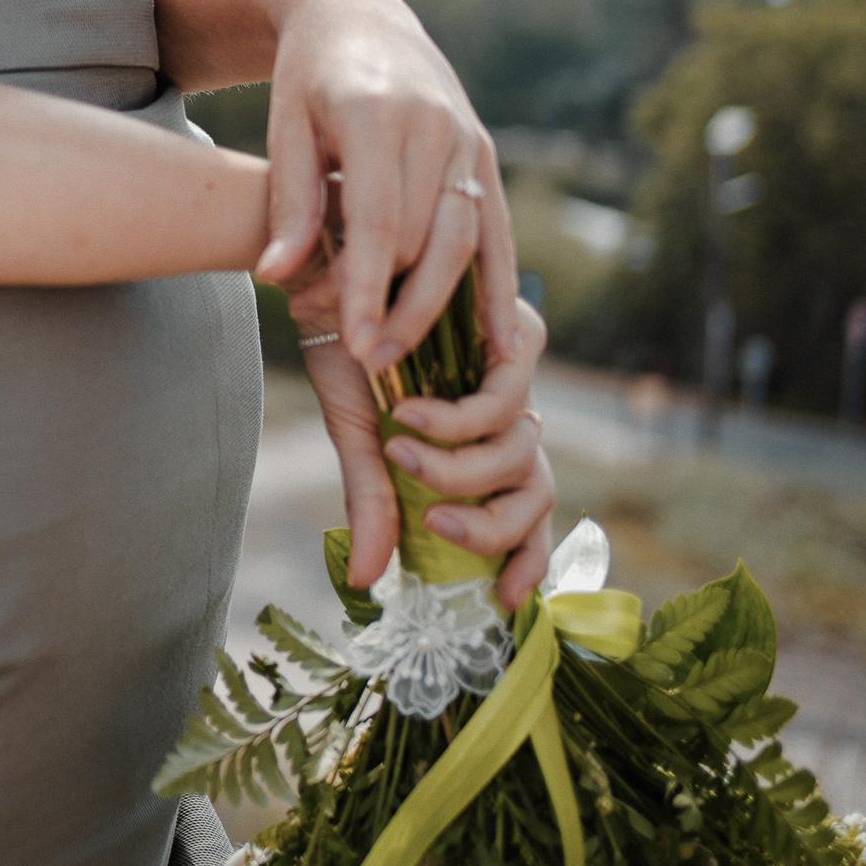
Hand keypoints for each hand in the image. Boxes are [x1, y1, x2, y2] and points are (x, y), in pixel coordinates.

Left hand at [250, 0, 518, 372]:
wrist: (356, 14)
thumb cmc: (306, 77)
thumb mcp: (285, 128)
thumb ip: (290, 204)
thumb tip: (277, 277)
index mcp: (378, 117)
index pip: (379, 224)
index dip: (369, 290)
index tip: (356, 347)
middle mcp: (435, 128)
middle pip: (426, 241)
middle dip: (397, 307)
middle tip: (364, 360)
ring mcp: (468, 139)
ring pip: (465, 242)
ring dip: (439, 308)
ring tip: (404, 357)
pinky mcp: (485, 151)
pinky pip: (498, 230)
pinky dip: (500, 287)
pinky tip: (504, 341)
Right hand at [301, 298, 557, 605]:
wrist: (326, 267)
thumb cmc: (344, 345)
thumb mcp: (358, 435)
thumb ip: (374, 501)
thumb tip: (368, 581)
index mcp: (481, 440)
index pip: (527, 511)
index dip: (530, 558)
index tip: (506, 599)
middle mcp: (509, 409)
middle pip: (539, 491)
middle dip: (492, 525)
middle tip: (434, 527)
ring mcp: (515, 371)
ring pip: (523, 450)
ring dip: (463, 470)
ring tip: (402, 454)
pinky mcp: (511, 329)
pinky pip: (503, 399)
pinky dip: (456, 419)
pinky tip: (408, 413)